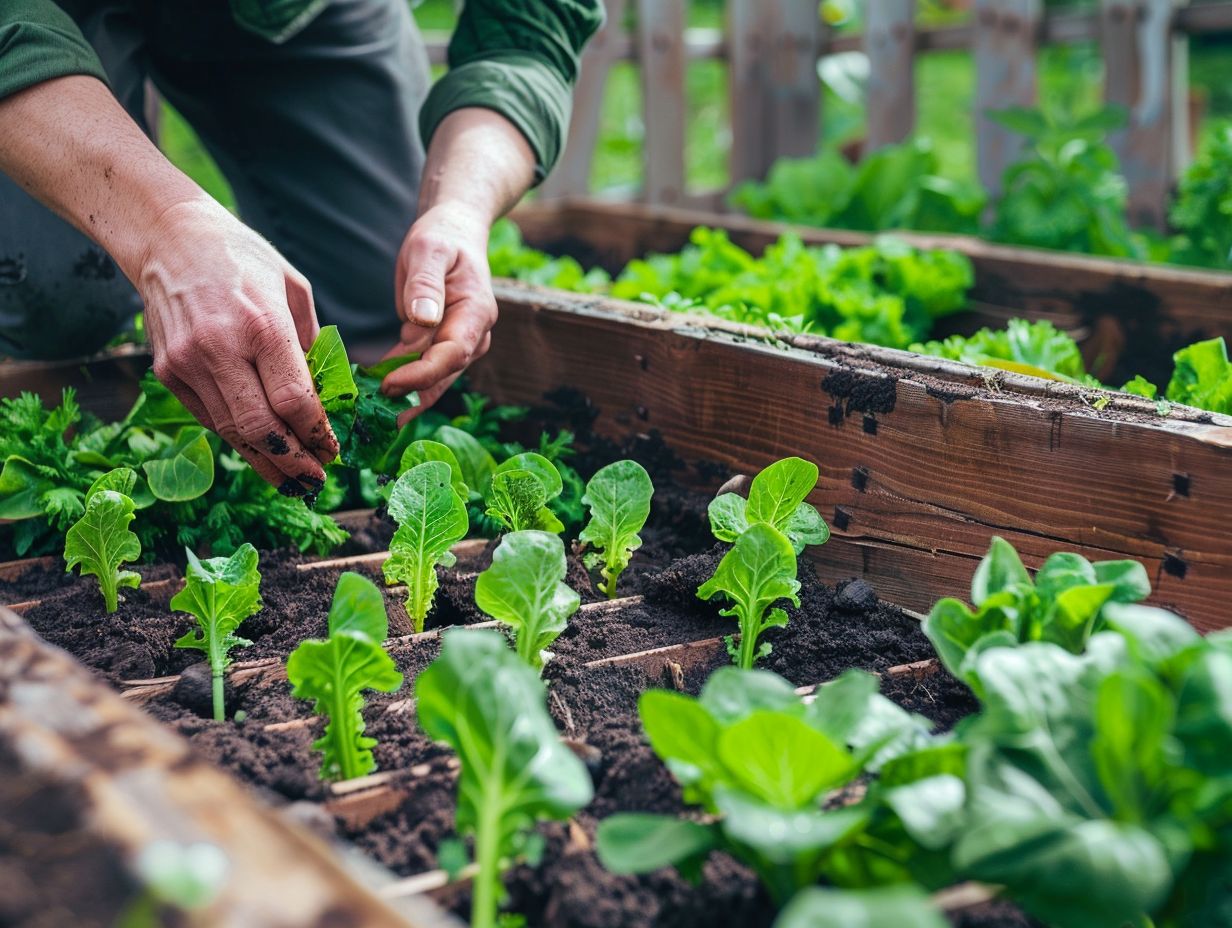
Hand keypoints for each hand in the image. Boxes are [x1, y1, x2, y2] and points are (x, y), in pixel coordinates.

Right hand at [139, 200, 338, 494]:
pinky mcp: (168, 372)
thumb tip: (329, 394)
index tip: (332, 451)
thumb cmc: (242, 258)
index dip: (316, 434)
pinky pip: (210, 419)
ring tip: (291, 481)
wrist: (167, 237)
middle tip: (315, 480)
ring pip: (232, 431)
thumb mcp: (293, 288)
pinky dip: (238, 440)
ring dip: (265, 462)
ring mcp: (188, 363)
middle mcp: (220, 348)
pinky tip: (260, 454)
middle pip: (261, 427)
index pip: (294, 400)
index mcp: (262, 325)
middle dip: (292, 461)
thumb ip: (312, 343)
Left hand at [380, 201, 496, 420]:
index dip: (421, 374)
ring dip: (400, 398)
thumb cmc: (443, 238)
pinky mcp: (438, 349)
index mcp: (476, 313)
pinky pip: (418, 372)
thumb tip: (423, 320)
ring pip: (430, 382)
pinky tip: (367, 394)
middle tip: (370, 417)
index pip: (452, 354)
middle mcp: (472, 336)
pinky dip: (395, 383)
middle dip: (408, 398)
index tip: (388, 384)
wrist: (454, 236)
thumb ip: (425, 284)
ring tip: (365, 415)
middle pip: (442, 377)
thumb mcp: (430, 250)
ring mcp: (457, 346)